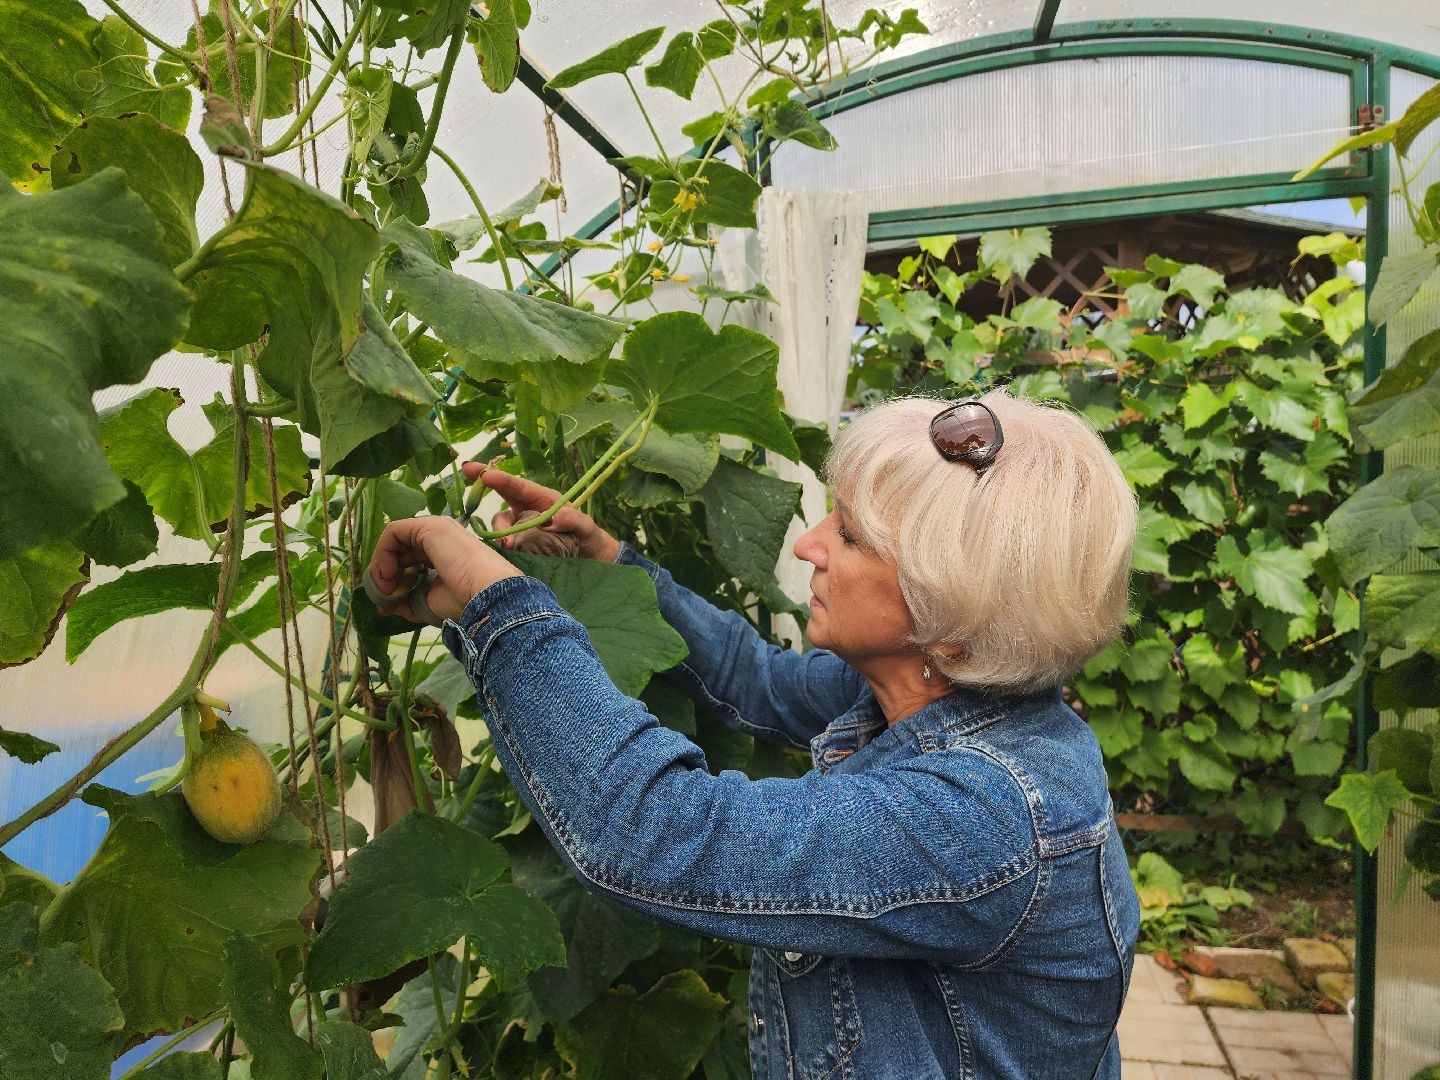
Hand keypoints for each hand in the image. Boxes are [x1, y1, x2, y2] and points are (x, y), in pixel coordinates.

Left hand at [369, 515, 520, 624]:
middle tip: (385, 594)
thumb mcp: (427, 603)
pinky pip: (394, 532)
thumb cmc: (464, 601)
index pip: (410, 558)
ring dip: (382, 563)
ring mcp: (435, 528)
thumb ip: (405, 601)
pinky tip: (389, 573)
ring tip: (386, 587)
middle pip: (400, 547)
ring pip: (395, 538)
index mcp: (444, 552)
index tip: (391, 600)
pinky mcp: (428, 526)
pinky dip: (383, 552)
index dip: (395, 577)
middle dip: (386, 571)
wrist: (486, 595)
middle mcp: (439, 536)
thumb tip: (383, 607)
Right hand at [464, 461, 621, 561]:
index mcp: (542, 499)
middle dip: (496, 519)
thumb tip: (554, 519)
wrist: (591, 558)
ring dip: (501, 536)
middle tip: (502, 535)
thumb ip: (574, 520)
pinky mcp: (520, 546)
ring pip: (501, 528)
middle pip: (502, 507)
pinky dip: (503, 549)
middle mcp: (527, 511)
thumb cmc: (588, 536)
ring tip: (511, 549)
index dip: (499, 478)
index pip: (518, 485)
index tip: (483, 474)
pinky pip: (505, 544)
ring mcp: (522, 529)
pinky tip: (506, 557)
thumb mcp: (586, 526)